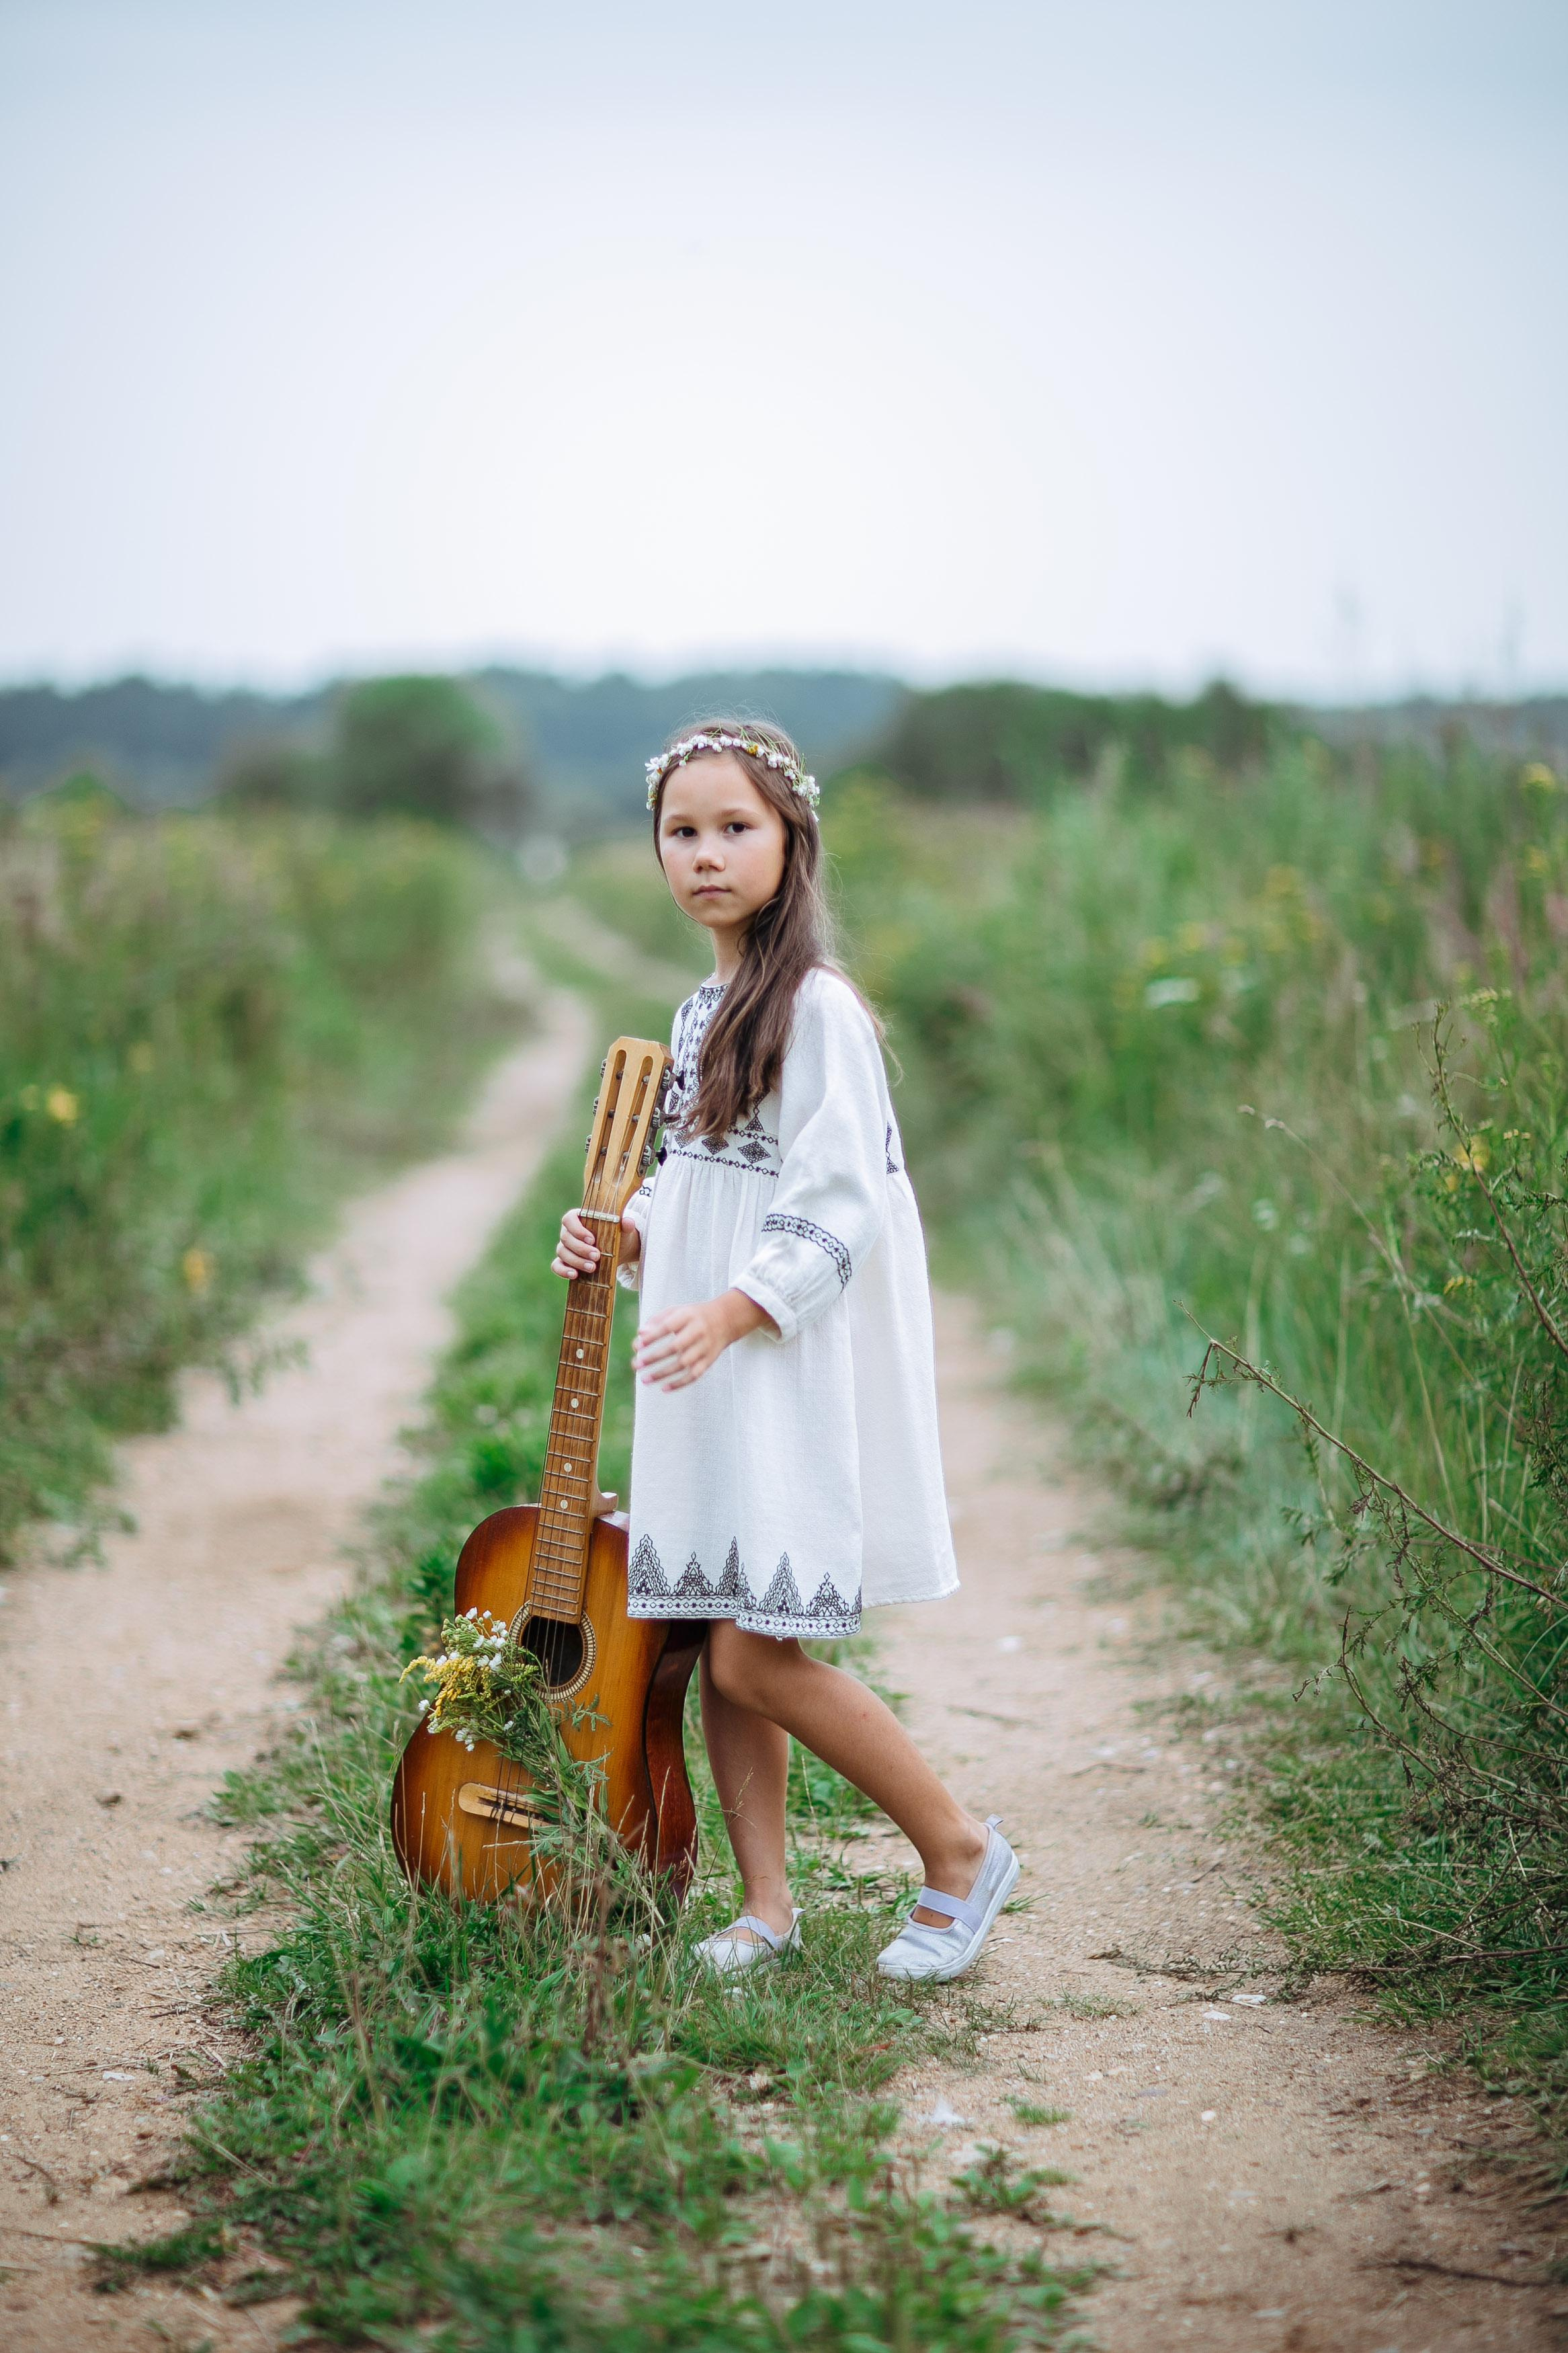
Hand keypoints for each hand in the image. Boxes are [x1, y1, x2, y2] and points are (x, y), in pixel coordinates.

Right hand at [551, 1208, 641, 1279]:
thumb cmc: (618, 1236)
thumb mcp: (624, 1230)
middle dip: (581, 1249)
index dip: (577, 1229)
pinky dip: (563, 1271)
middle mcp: (569, 1231)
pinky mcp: (565, 1262)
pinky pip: (556, 1266)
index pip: (569, 1219)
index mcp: (579, 1218)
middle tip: (597, 1256)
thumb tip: (628, 1222)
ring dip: (576, 1261)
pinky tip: (574, 1275)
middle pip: (565, 1238)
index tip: (592, 1239)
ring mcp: (565, 1247)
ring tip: (592, 1268)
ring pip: (562, 1252)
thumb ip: (626, 1225)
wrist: (619, 1252)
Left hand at [632, 1289, 775, 1389]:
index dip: (652, 1337)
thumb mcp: (677, 1310)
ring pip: (684, 1364)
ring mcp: (705, 1347)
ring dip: (663, 1373)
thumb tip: (640, 1334)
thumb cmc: (693, 1316)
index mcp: (688, 1316)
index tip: (637, 1346)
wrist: (726, 1319)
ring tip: (644, 1379)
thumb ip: (658, 1320)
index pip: (668, 1327)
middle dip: (654, 1357)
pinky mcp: (709, 1360)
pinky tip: (664, 1388)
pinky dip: (679, 1383)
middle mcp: (698, 1331)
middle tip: (636, 1365)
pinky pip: (694, 1375)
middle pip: (675, 1347)